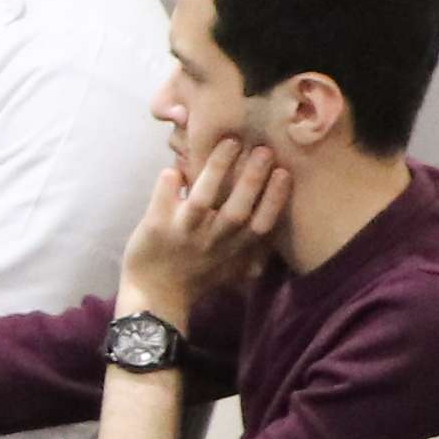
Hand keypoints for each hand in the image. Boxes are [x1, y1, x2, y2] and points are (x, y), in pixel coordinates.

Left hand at [115, 139, 288, 331]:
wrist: (155, 296)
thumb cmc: (197, 277)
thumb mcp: (233, 269)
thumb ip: (253, 250)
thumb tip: (274, 227)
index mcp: (234, 248)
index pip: (261, 225)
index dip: (274, 199)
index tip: (284, 172)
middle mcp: (213, 240)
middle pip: (238, 209)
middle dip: (253, 178)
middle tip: (263, 149)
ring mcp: (184, 233)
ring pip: (202, 199)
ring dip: (216, 170)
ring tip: (228, 143)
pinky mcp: (157, 227)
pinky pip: (164, 199)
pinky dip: (169, 182)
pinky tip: (174, 167)